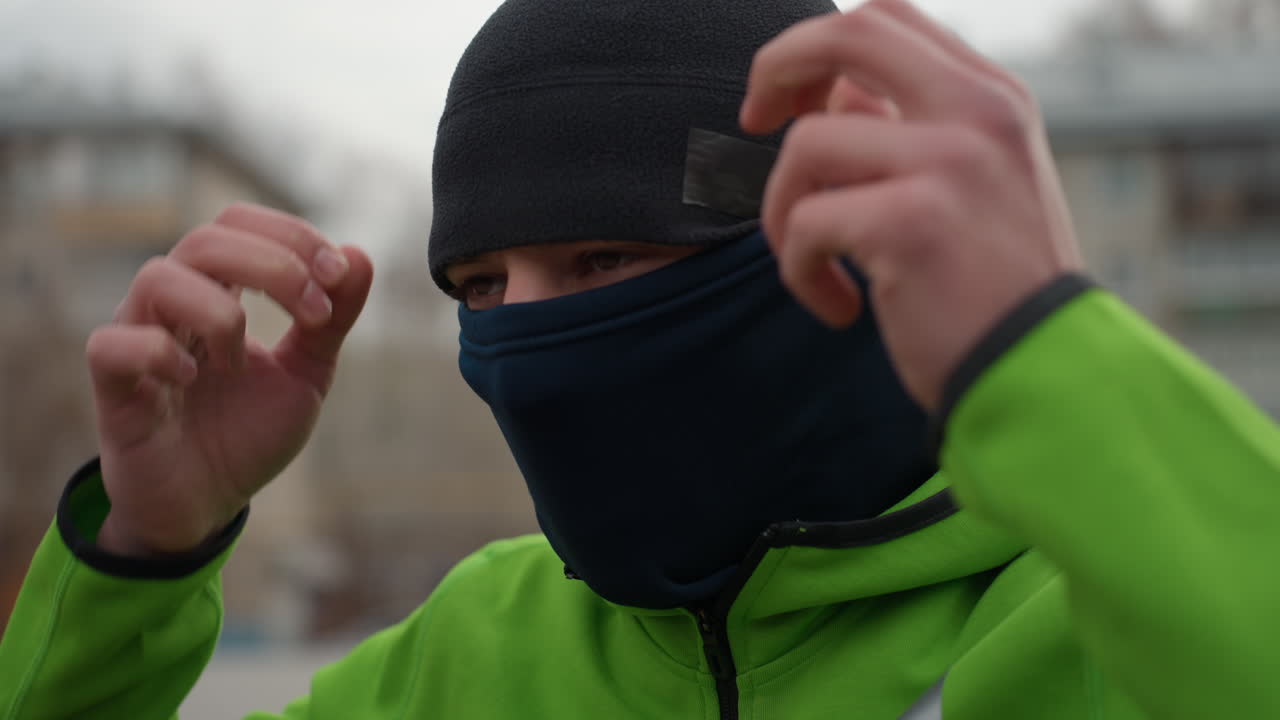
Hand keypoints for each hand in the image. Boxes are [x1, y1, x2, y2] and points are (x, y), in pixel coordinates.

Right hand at [86, 204, 373, 554]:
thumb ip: (333, 320)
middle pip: (206, 239)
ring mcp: (138, 340)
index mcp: (217, 291)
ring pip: (157, 278)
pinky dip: (160, 353)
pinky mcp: (112, 389)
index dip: (291, 235)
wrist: (207, 504)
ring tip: (241, 360)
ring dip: (220, 311)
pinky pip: (112, 345)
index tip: (338, 275)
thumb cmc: (248, 433)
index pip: (239, 223)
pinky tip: (194, 379)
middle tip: (314, 312)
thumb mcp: (307, 374)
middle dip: (273, 265)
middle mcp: (173, 305)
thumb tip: (360, 255)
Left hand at [740, 0, 1082, 410]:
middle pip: (848, 32)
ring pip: (806, 146)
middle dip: (776, 66)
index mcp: (992, 97)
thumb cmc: (993, 291)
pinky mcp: (913, 222)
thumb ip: (911, 131)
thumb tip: (831, 93)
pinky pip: (806, 225)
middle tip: (752, 121)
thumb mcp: (974, 186)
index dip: (819, 44)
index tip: (794, 101)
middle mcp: (978, 113)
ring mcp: (950, 161)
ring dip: (784, 212)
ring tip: (818, 266)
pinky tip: (841, 310)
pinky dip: (801, 272)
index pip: (888, 18)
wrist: (1045, 374)